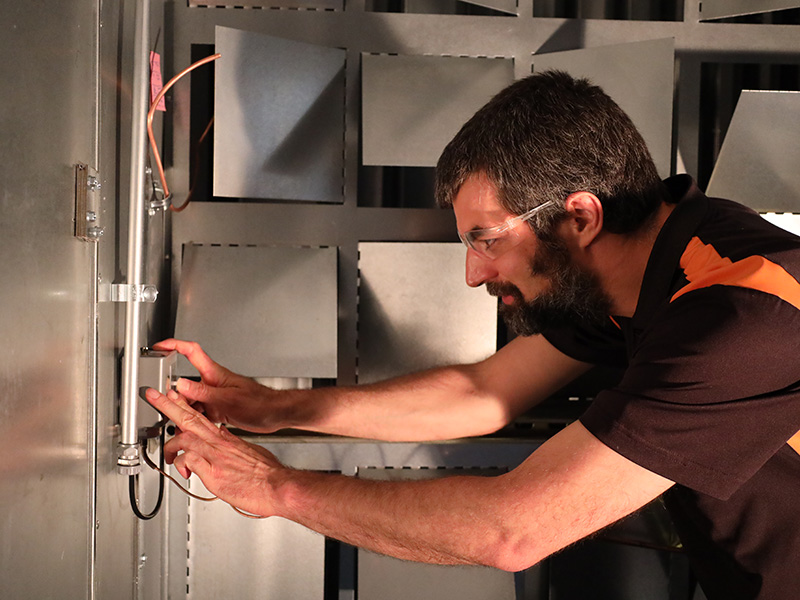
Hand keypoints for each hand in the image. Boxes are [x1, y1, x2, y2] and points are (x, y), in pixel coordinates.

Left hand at [145, 387, 284, 517]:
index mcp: (226, 438)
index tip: (173, 395)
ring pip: (186, 436)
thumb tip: (225, 443)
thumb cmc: (267, 473)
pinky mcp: (214, 473)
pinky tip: (183, 471)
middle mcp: (219, 443)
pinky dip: (182, 463)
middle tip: (153, 395)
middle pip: (189, 418)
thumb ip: (232, 446)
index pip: (200, 416)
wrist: (278, 485)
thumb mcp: (249, 452)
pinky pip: (189, 461)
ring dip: (171, 443)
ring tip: (165, 452)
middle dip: (169, 405)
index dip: (184, 405)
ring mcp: (216, 456)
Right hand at [153, 339, 282, 432]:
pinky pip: (199, 413)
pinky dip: (193, 421)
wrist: (274, 415)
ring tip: (177, 423)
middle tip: (163, 404)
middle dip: (172, 394)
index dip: (173, 345)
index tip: (159, 346)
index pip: (190, 351)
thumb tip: (180, 385)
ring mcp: (214, 396)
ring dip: (182, 411)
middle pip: (184, 383)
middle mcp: (211, 383)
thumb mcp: (227, 399)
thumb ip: (203, 393)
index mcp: (214, 373)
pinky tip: (190, 430)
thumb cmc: (259, 403)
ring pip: (190, 401)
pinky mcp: (218, 409)